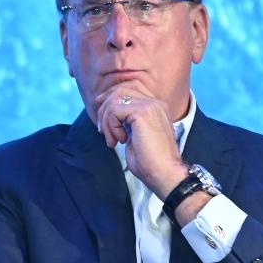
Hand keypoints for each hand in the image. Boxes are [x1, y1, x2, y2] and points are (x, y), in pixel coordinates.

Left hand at [94, 83, 186, 197]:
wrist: (163, 173)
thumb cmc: (150, 162)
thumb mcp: (135, 136)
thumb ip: (126, 123)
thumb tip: (110, 116)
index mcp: (155, 107)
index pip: (128, 89)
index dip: (110, 96)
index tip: (99, 107)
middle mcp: (154, 103)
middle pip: (120, 91)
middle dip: (105, 109)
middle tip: (103, 131)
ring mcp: (150, 106)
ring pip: (115, 100)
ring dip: (107, 121)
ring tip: (112, 141)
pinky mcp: (142, 113)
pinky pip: (115, 111)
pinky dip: (112, 127)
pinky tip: (120, 141)